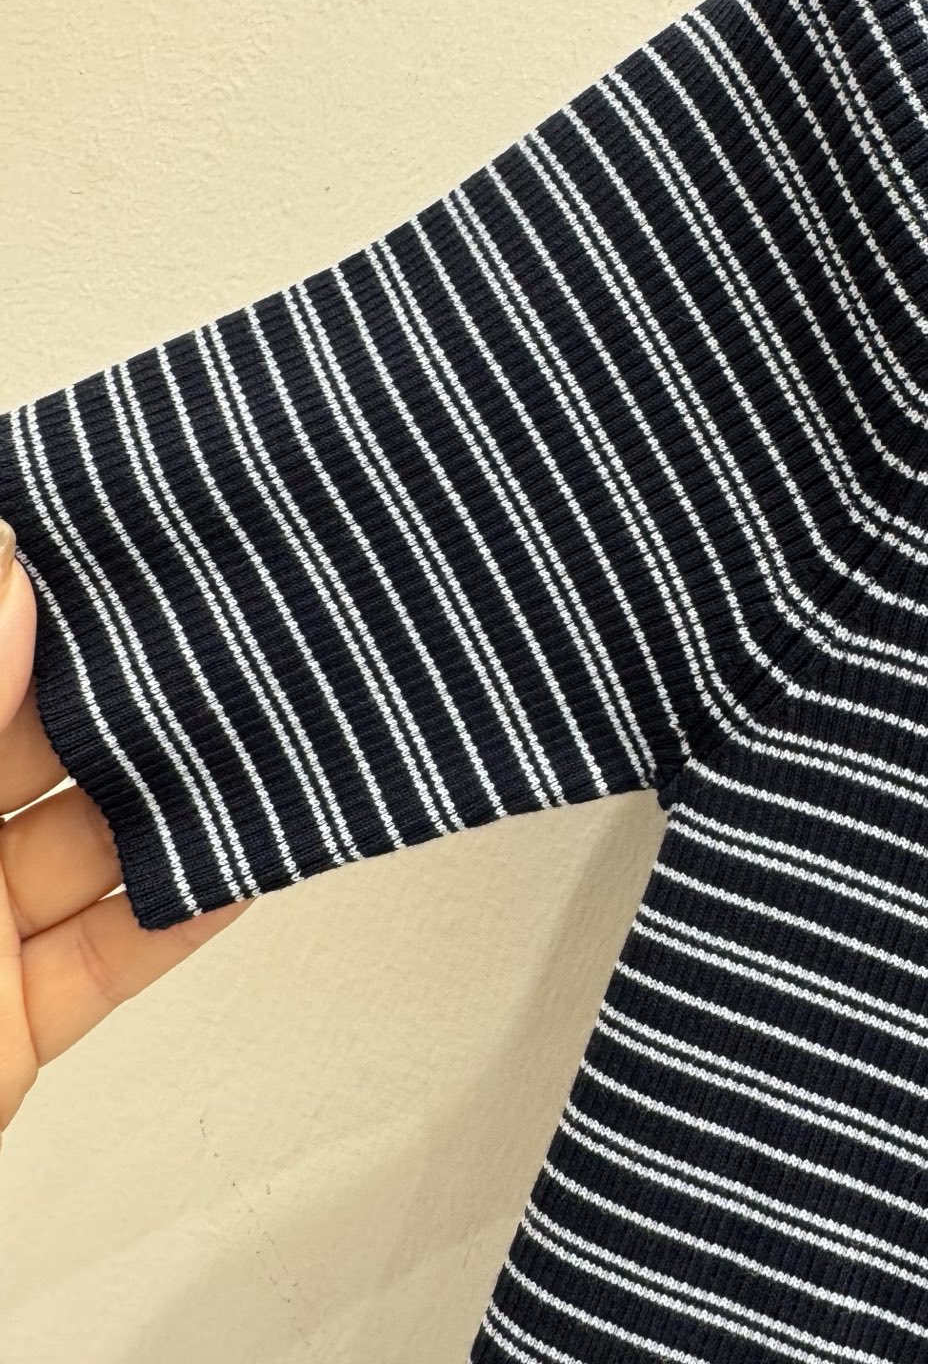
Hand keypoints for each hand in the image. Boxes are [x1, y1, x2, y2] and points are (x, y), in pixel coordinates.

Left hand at [0, 520, 251, 1147]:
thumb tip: (4, 578)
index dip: (30, 617)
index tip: (109, 561)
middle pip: (32, 758)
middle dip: (118, 711)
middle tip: (203, 650)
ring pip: (89, 856)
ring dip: (169, 812)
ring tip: (244, 751)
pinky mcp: (12, 1025)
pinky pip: (113, 957)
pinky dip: (182, 916)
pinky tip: (236, 864)